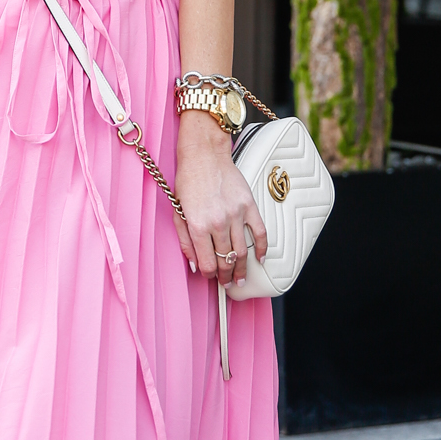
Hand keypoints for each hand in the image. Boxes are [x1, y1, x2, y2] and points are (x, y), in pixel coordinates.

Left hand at [172, 114, 266, 284]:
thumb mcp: (177, 212)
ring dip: (242, 269)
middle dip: (226, 277)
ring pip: (242, 251)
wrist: (204, 155)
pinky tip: (260, 259)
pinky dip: (262, 249)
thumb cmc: (188, 180)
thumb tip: (194, 264)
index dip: (209, 274)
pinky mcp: (249, 205)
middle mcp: (218, 222)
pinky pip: (260, 232)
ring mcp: (236, 214)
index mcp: (198, 225)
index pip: (207, 262)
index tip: (210, 276)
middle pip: (225, 259)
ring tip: (240, 279)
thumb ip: (185, 241)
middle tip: (227, 284)